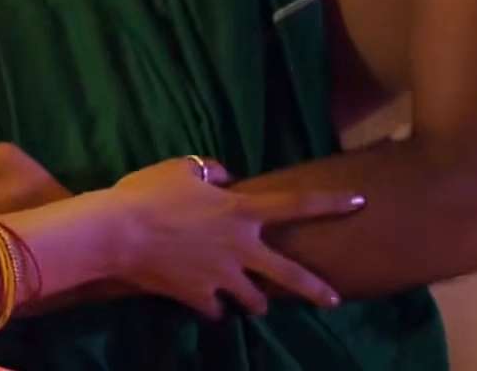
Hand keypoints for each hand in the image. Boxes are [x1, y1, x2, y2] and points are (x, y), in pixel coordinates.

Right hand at [99, 156, 362, 317]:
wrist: (116, 233)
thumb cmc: (147, 193)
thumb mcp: (179, 168)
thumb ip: (210, 171)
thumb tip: (225, 177)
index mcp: (241, 211)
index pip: (296, 204)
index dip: (330, 202)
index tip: (360, 201)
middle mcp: (240, 248)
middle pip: (289, 274)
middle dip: (316, 289)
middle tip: (333, 300)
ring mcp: (222, 277)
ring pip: (254, 300)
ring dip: (254, 300)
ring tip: (251, 301)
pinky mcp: (199, 297)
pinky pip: (214, 308)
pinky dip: (212, 306)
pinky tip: (206, 303)